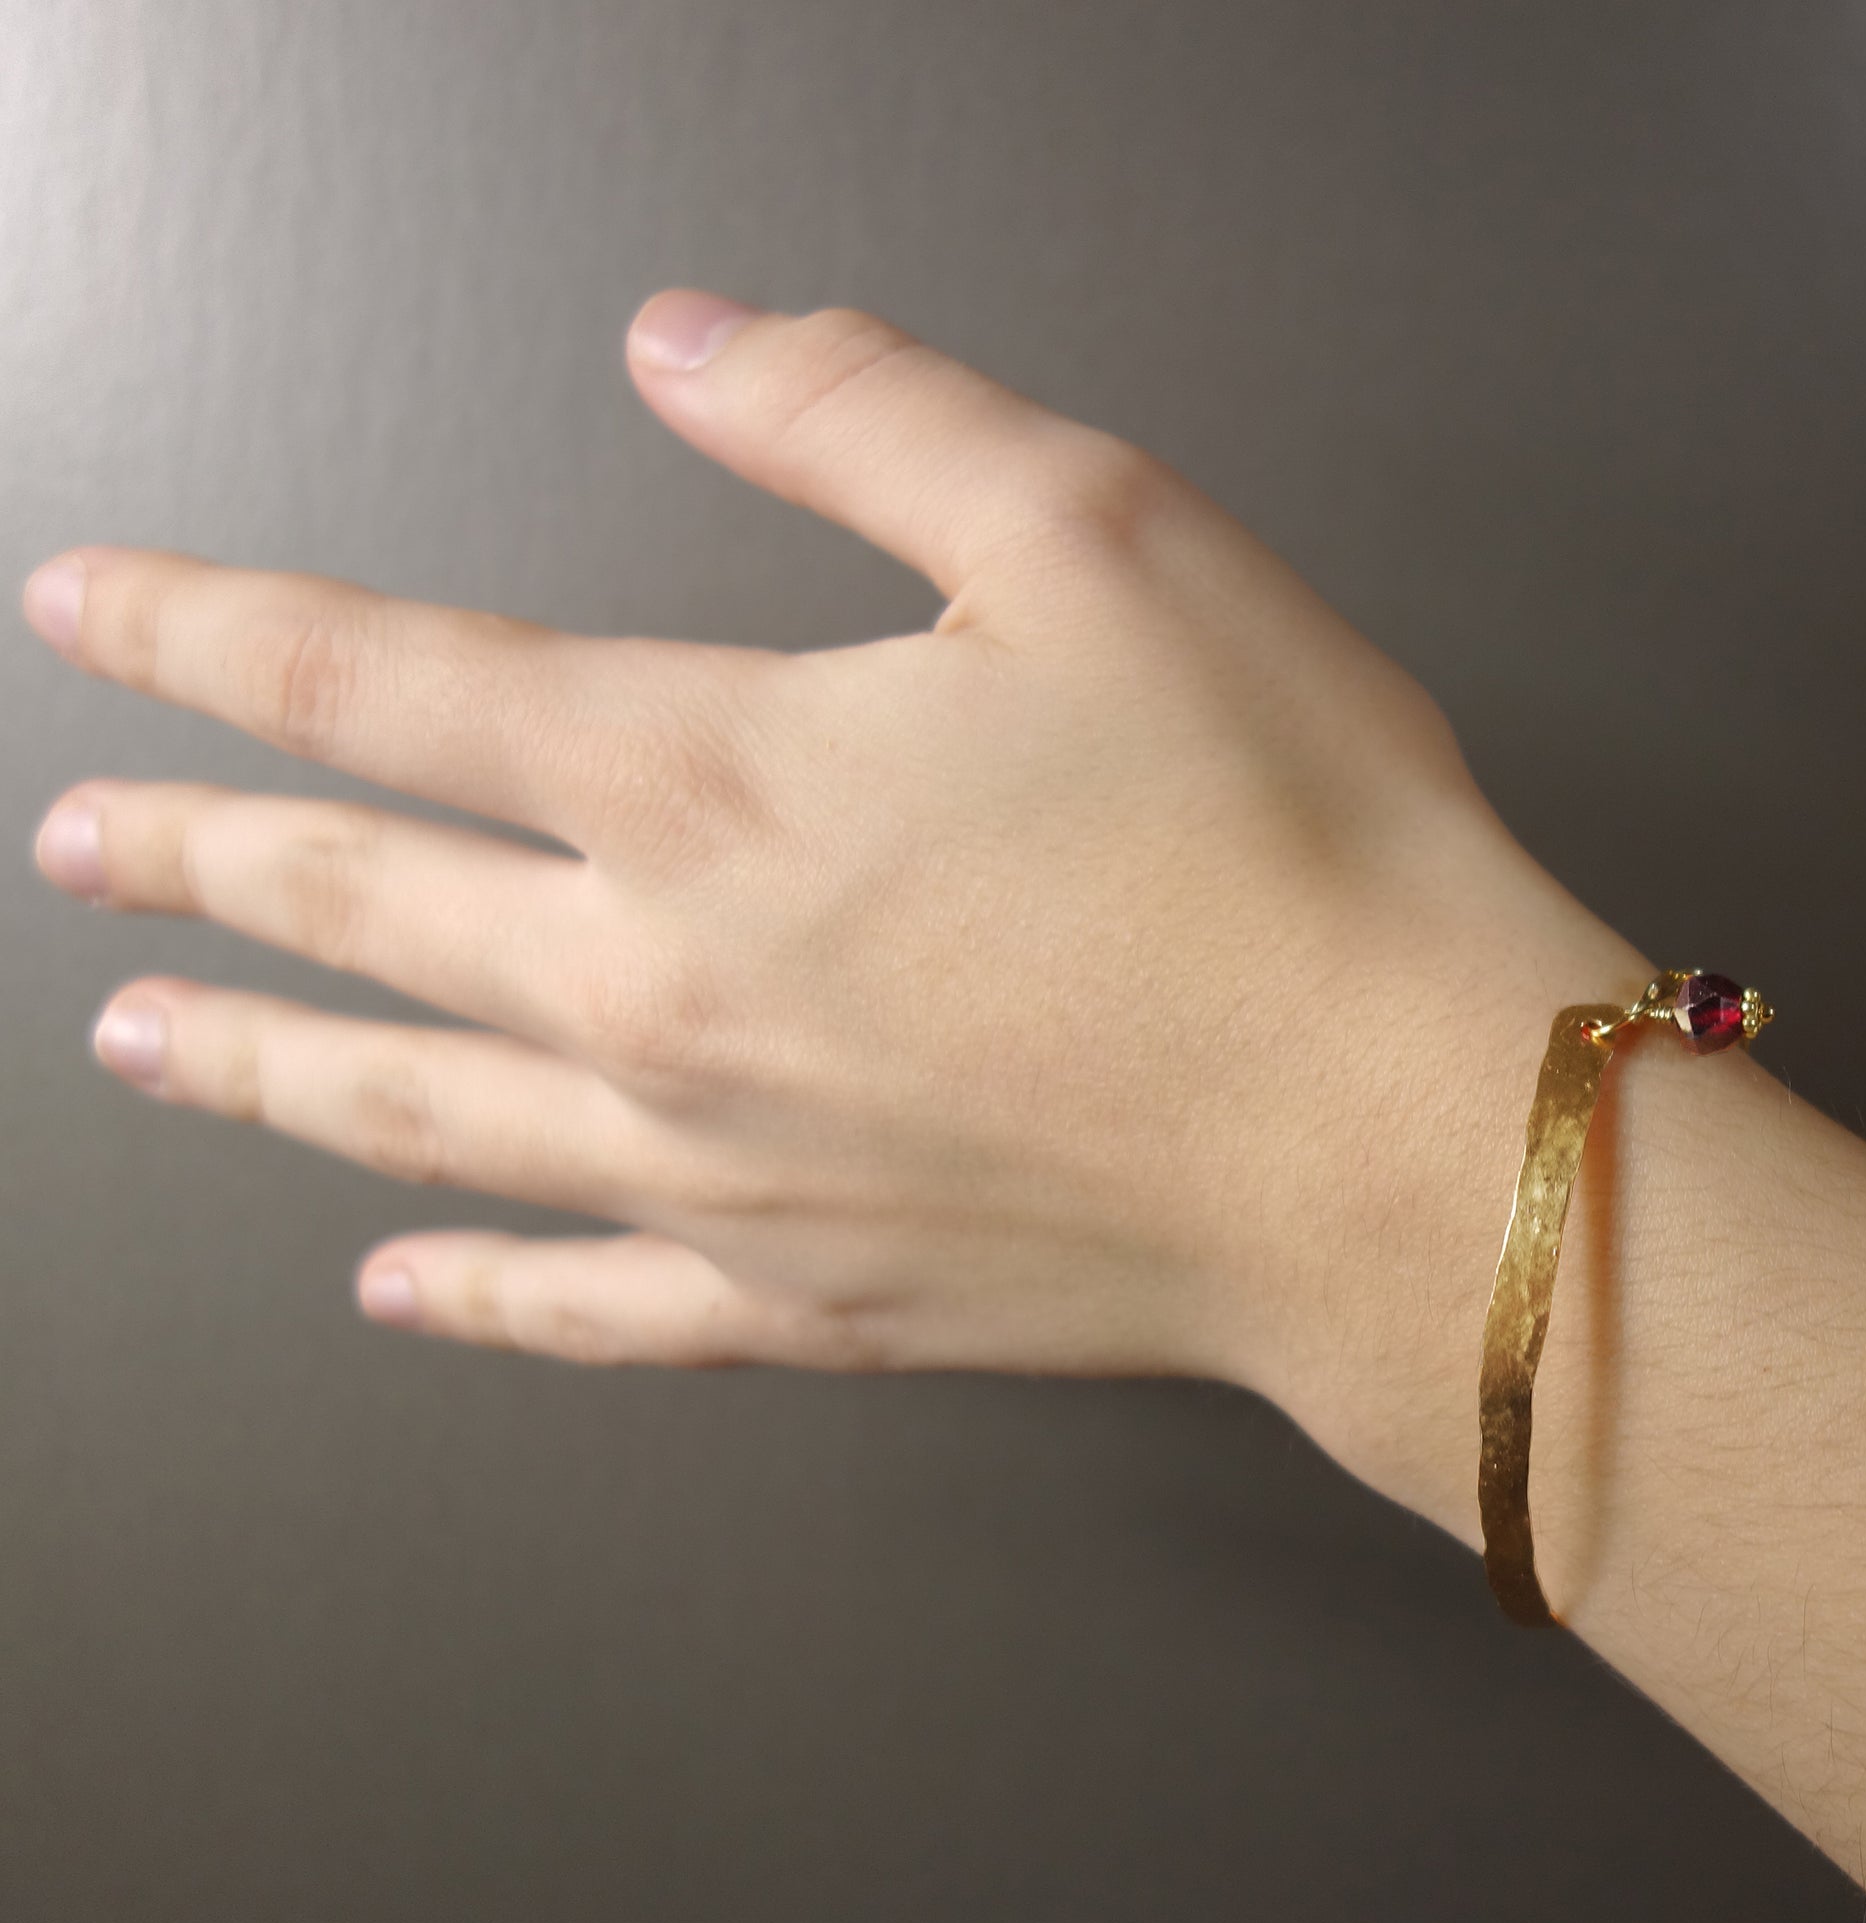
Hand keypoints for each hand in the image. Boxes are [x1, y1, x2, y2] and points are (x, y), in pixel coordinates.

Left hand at [25, 290, 1643, 1454]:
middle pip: (356, 911)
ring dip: (264, 1066)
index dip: (213, 634)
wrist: (1404, 1135)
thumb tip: (693, 343)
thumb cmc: (1283, 848)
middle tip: (93, 853)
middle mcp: (670, 992)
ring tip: (152, 1039)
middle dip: (199, 861)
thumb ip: (864, 414)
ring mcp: (723, 1167)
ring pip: (416, 1113)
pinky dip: (473, 1293)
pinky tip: (396, 1284)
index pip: (378, 683)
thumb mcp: (1098, 532)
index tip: (101, 618)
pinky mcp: (812, 1297)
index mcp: (714, 782)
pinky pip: (584, 1306)